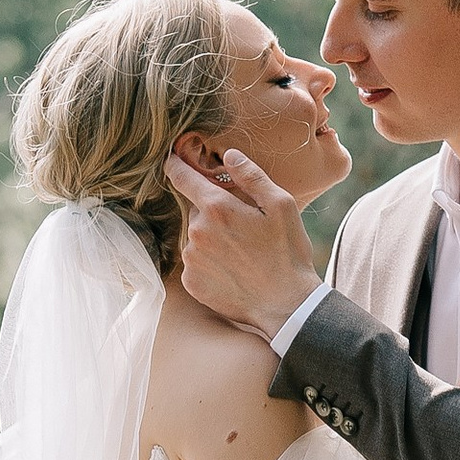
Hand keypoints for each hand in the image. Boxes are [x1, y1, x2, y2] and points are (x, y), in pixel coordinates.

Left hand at [165, 148, 321, 340]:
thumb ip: (251, 176)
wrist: (285, 304)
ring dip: (211, 237)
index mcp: (217, 208)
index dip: (176, 164)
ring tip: (241, 252)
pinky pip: (195, 262)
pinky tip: (232, 269)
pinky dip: (209, 261)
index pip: (182, 177)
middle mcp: (196, 232)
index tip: (172, 159)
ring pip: (195, 236)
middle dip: (214, 211)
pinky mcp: (190, 282)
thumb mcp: (281, 205)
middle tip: (242, 225)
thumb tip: (228, 155)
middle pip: (196, 209)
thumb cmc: (288, 252)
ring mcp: (191, 259)